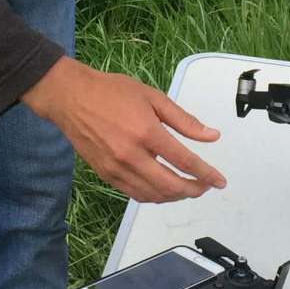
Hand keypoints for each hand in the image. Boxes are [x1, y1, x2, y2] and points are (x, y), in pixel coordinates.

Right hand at [22, 57, 226, 203]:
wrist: (70, 97)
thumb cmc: (110, 92)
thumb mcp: (152, 97)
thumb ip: (184, 120)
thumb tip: (211, 136)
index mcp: (146, 131)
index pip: (184, 161)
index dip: (206, 174)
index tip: (220, 181)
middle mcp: (131, 155)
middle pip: (171, 185)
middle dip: (194, 190)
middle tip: (206, 186)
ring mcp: (117, 168)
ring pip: (153, 195)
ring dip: (175, 196)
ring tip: (187, 188)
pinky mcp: (106, 175)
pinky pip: (135, 194)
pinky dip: (154, 196)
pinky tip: (163, 189)